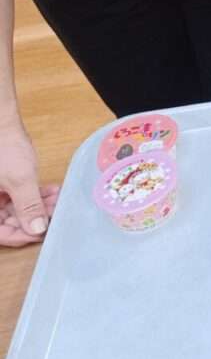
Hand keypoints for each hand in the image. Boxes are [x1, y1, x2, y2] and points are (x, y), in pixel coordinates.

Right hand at [0, 123, 58, 247]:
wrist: (1, 122)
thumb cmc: (4, 148)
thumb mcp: (19, 180)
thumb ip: (28, 206)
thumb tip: (37, 229)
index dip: (21, 236)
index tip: (43, 232)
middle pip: (7, 223)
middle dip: (34, 218)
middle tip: (55, 213)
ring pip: (15, 210)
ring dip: (37, 206)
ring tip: (57, 200)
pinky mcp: (1, 185)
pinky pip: (16, 197)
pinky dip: (33, 195)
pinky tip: (51, 191)